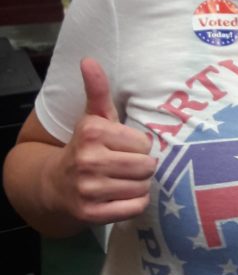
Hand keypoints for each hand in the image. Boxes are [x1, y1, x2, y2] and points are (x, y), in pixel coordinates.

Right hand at [47, 58, 155, 224]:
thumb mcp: (92, 117)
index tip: (125, 148)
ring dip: (139, 185)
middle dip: (142, 167)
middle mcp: (88, 160)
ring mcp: (88, 189)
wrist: (55, 185)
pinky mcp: (91, 214)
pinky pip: (135, 208)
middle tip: (127, 166)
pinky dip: (134, 204)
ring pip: (142, 188)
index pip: (144, 143)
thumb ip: (97, 89)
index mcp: (92, 132)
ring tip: (123, 180)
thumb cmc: (86, 146)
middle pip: (146, 166)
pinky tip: (121, 196)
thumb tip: (89, 60)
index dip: (139, 147)